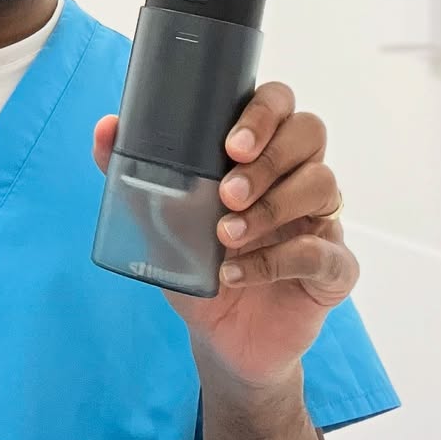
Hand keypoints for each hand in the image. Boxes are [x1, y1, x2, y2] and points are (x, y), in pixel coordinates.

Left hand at [92, 82, 356, 387]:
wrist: (218, 337)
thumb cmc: (194, 263)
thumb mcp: (157, 217)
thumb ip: (130, 172)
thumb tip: (107, 127)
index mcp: (260, 152)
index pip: (279, 102)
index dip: (263, 113)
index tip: (231, 145)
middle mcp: (296, 175)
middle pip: (309, 132)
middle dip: (267, 159)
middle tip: (226, 193)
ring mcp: (321, 218)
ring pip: (322, 184)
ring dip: (269, 207)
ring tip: (225, 235)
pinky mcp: (334, 266)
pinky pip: (323, 251)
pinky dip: (276, 261)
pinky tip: (235, 273)